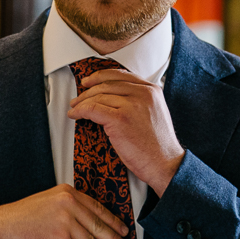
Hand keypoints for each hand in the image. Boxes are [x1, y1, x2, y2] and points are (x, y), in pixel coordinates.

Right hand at [0, 185, 131, 238]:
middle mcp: (68, 205)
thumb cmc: (22, 218)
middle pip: (98, 225)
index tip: (123, 229)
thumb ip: (68, 207)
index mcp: (67, 193)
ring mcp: (64, 222)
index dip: (113, 221)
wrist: (1, 227)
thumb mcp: (48, 202)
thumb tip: (89, 223)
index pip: (97, 208)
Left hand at [68, 68, 184, 193]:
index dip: (100, 76)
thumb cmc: (158, 145)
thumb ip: (139, 100)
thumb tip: (114, 97)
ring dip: (82, 102)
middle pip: (107, 84)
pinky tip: (75, 115)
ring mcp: (131, 105)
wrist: (165, 164)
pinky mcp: (120, 119)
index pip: (121, 75)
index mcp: (151, 90)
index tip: (89, 81)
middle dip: (87, 91)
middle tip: (77, 99)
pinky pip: (93, 109)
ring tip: (74, 108)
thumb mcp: (154, 112)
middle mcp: (143, 93)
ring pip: (98, 96)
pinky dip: (81, 111)